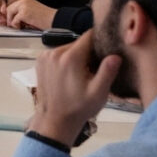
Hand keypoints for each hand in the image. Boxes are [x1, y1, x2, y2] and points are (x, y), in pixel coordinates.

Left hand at [0, 0, 56, 31]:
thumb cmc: (46, 18)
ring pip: (9, 14)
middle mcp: (24, 1)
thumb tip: (11, 18)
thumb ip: (23, 12)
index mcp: (26, 0)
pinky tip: (25, 27)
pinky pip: (14, 21)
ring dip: (13, 22)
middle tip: (14, 25)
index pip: (12, 5)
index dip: (10, 14)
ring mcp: (23, 6)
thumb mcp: (32, 12)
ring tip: (21, 26)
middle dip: (9, 18)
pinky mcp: (24, 13)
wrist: (56, 20)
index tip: (12, 21)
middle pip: (8, 9)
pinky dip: (17, 26)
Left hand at [28, 28, 119, 144]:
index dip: (100, 41)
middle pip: (78, 43)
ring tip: (85, 73)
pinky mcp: (40, 62)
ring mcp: (45, 56)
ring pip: (68, 48)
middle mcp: (54, 52)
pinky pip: (58, 54)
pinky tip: (72, 74)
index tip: (108, 49)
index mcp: (69, 57)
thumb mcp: (98, 93)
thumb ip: (107, 72)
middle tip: (97, 68)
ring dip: (78, 56)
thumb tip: (116, 55)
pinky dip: (66, 60)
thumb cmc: (79, 108)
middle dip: (89, 52)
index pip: (88, 37)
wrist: (54, 120)